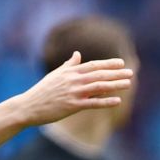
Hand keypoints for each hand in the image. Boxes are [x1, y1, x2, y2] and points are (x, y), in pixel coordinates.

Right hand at [17, 52, 133, 125]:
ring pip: (99, 87)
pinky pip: (92, 103)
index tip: (121, 62)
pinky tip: (117, 101)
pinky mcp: (72, 106)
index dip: (108, 64)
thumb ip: (69, 65)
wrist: (28, 106)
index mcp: (70, 72)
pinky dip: (105, 102)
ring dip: (115, 85)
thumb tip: (77, 53)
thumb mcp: (55, 75)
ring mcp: (73, 93)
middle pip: (99, 75)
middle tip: (131, 72)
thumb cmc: (43, 91)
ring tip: (128, 84)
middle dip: (116, 73)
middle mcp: (73, 80)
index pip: (93, 65)